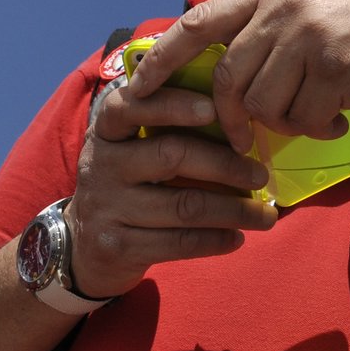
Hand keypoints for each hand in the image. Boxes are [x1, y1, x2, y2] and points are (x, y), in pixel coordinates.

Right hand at [67, 83, 277, 299]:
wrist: (83, 245)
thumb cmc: (129, 184)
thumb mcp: (134, 149)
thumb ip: (170, 131)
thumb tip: (243, 125)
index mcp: (108, 130)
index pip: (133, 106)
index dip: (172, 104)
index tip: (214, 107)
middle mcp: (101, 164)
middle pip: (171, 155)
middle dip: (225, 164)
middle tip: (261, 174)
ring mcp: (106, 207)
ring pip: (183, 205)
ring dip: (234, 210)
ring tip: (266, 216)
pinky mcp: (116, 246)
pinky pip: (177, 242)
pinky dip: (215, 241)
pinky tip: (238, 238)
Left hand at [126, 0, 349, 142]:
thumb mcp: (324, 1)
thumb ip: (280, 26)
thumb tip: (240, 76)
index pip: (201, 21)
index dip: (162, 56)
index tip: (137, 86)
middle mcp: (286, 6)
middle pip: (226, 78)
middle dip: (229, 119)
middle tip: (247, 137)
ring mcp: (310, 36)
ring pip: (262, 105)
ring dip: (285, 123)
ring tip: (317, 114)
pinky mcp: (336, 67)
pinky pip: (302, 119)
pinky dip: (317, 128)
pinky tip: (339, 117)